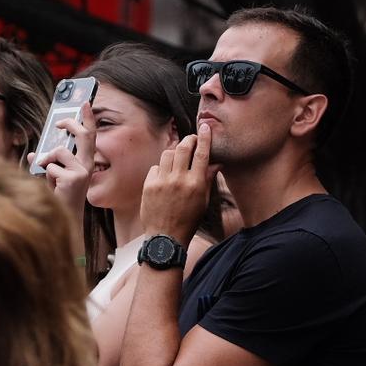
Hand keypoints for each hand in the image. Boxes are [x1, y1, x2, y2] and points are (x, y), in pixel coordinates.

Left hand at [38, 103, 94, 218]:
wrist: (65, 218)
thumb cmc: (60, 196)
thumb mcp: (53, 175)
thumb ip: (47, 163)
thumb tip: (32, 155)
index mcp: (85, 162)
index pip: (90, 136)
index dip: (89, 119)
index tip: (85, 103)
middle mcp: (87, 165)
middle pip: (83, 135)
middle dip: (70, 124)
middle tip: (58, 121)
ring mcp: (82, 171)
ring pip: (58, 152)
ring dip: (48, 162)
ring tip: (49, 177)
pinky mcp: (73, 178)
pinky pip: (51, 167)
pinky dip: (46, 176)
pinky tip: (53, 187)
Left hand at [139, 124, 212, 243]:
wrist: (166, 238)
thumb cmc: (188, 221)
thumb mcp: (203, 201)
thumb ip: (208, 180)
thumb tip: (216, 163)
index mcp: (196, 184)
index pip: (201, 153)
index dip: (204, 137)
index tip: (205, 127)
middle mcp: (178, 180)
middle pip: (183, 147)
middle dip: (188, 140)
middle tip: (191, 140)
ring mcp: (162, 182)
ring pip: (167, 153)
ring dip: (174, 152)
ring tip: (177, 159)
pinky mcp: (149, 185)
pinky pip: (156, 167)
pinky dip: (161, 168)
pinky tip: (165, 176)